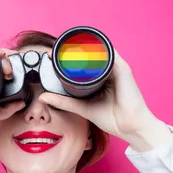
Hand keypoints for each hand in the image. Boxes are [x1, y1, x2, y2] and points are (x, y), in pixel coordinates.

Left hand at [38, 49, 171, 149]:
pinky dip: (97, 48)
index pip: (83, 63)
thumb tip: (42, 96)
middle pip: (89, 54)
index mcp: (99, 79)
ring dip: (82, 46)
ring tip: (63, 47)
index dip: (67, 58)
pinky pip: (109, 53)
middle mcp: (107, 71)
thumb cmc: (112, 118)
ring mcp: (116, 68)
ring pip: (97, 50)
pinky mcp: (122, 68)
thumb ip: (63, 101)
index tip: (50, 57)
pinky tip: (85, 46)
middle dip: (71, 50)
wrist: (130, 126)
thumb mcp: (82, 108)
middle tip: (53, 51)